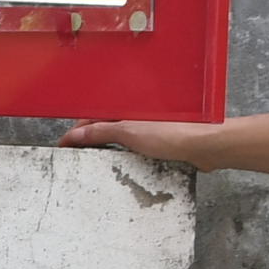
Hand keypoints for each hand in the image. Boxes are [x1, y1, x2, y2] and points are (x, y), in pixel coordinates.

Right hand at [58, 119, 225, 164]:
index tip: (65, 145)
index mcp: (126, 106)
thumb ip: (101, 131)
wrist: (203, 145)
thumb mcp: (128, 133)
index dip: (76, 132)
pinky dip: (123, 153)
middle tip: (76, 154)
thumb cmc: (174, 134)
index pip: (92, 117)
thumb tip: (77, 135)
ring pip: (119, 135)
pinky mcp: (158, 139)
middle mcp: (136, 113)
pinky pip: (133, 144)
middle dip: (89, 138)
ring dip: (107, 146)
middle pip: (104, 124)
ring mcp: (148, 126)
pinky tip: (122, 161)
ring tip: (96, 159)